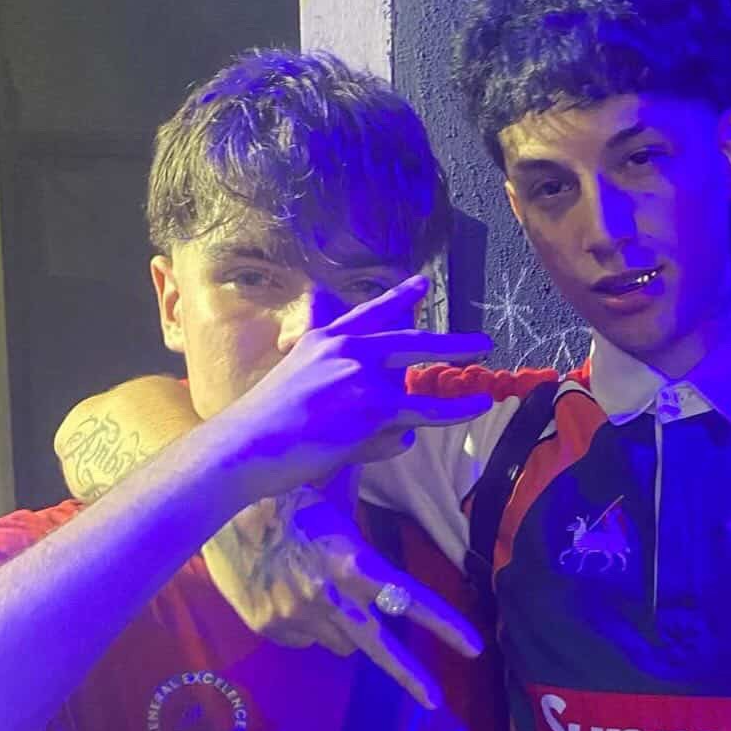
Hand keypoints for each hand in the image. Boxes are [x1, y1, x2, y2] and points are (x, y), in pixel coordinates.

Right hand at [204, 486, 481, 709]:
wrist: (212, 510)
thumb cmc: (279, 491)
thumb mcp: (330, 484)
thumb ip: (366, 476)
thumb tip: (401, 434)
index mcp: (352, 562)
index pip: (408, 598)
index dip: (443, 624)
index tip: (473, 646)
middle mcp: (328, 597)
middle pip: (379, 647)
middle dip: (409, 676)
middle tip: (435, 700)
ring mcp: (297, 619)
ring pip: (340, 640)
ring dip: (344, 624)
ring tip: (322, 588)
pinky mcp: (270, 630)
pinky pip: (305, 638)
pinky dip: (308, 624)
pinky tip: (291, 592)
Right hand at [208, 275, 492, 502]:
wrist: (246, 445)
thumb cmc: (266, 432)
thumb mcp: (301, 394)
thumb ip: (352, 406)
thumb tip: (404, 436)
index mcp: (323, 340)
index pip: (368, 313)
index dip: (397, 299)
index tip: (421, 284)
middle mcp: (344, 349)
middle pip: (408, 337)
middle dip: (449, 340)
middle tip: (478, 340)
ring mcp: (360, 374)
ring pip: (420, 372)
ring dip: (456, 372)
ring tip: (484, 374)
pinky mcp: (372, 405)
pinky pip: (423, 409)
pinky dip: (453, 410)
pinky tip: (477, 405)